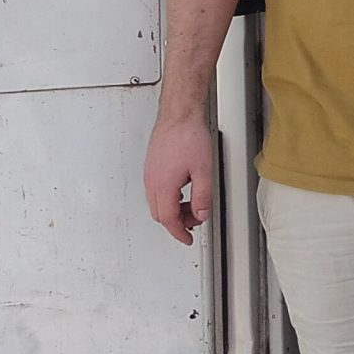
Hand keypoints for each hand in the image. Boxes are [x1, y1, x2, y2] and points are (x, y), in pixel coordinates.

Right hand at [143, 113, 215, 244]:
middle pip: (160, 214)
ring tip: (193, 205)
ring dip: (174, 209)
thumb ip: (202, 196)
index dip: (179, 233)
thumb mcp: (203, 171)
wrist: (180, 114)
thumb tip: (201, 214)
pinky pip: (156, 190)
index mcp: (163, 185)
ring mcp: (150, 173)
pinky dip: (169, 197)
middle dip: (177, 222)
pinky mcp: (151, 165)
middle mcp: (152, 181)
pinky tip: (184, 190)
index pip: (168, 219)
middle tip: (194, 221)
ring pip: (157, 202)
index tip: (187, 239)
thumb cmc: (189, 135)